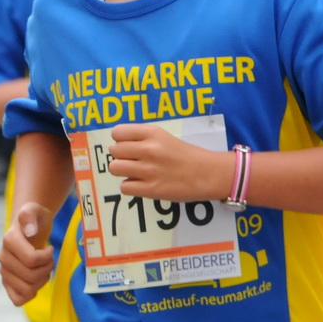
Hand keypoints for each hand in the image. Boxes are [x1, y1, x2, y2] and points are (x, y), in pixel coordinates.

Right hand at [0, 202, 54, 306]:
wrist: (29, 227)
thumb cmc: (36, 219)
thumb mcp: (36, 210)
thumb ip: (30, 215)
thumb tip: (29, 231)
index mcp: (9, 240)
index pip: (31, 260)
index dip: (47, 258)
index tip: (50, 248)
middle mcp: (3, 258)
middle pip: (31, 277)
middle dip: (47, 269)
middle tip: (49, 259)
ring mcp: (4, 272)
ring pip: (27, 290)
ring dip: (42, 280)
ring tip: (44, 268)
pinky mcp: (7, 283)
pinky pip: (17, 300)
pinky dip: (30, 294)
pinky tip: (36, 282)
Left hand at [106, 124, 233, 201]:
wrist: (208, 174)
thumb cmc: (186, 155)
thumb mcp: (164, 137)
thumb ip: (143, 138)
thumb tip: (118, 145)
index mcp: (152, 133)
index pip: (117, 132)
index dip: (120, 140)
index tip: (128, 146)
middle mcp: (148, 149)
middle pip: (114, 151)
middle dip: (121, 156)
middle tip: (133, 161)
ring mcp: (148, 170)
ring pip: (115, 168)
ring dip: (122, 171)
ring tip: (135, 172)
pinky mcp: (150, 189)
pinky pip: (124, 187)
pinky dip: (130, 187)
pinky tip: (142, 184)